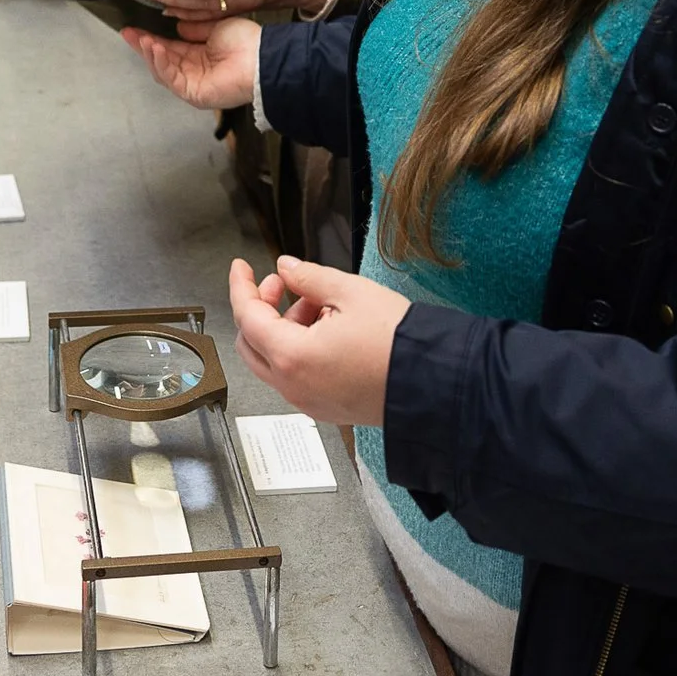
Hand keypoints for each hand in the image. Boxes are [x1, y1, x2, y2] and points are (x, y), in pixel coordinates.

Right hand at [120, 17, 258, 108]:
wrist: (261, 59)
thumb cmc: (247, 43)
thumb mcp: (215, 27)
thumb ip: (194, 28)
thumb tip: (177, 26)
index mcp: (200, 56)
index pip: (169, 48)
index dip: (151, 38)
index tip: (135, 28)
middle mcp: (194, 71)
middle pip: (161, 60)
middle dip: (143, 46)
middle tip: (127, 32)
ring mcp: (193, 84)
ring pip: (162, 70)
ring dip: (149, 53)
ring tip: (140, 37)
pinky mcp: (194, 94)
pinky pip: (171, 78)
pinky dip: (161, 63)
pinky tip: (154, 47)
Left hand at [228, 255, 408, 427]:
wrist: (435, 383)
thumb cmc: (398, 343)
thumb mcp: (350, 292)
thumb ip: (309, 277)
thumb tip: (286, 268)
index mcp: (292, 357)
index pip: (246, 316)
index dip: (241, 286)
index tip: (241, 268)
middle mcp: (294, 385)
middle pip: (251, 343)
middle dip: (260, 308)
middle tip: (282, 284)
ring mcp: (308, 401)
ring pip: (273, 360)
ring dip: (283, 328)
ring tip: (319, 303)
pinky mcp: (326, 408)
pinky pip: (296, 376)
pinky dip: (299, 349)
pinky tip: (327, 329)